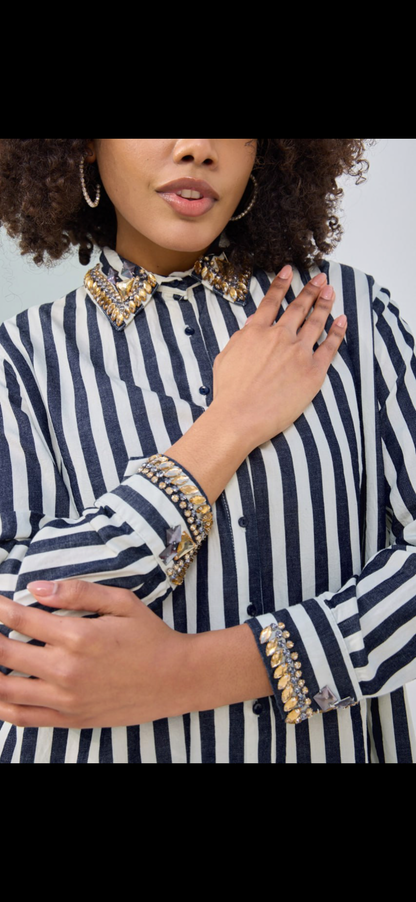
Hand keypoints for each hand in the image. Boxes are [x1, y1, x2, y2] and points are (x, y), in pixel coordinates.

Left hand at [0, 580, 188, 728]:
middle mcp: (66, 670)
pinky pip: (23, 718)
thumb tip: (36, 587)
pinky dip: (3, 707)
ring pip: (5, 691)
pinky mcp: (70, 718)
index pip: (20, 619)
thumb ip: (78, 591)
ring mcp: (66, 699)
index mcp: (78, 636)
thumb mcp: (121, 602)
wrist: (176, 679)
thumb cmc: (150, 636)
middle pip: (4, 654)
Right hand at [212, 267, 346, 453]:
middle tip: (321, 278)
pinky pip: (329, 346)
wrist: (239, 417)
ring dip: (325, 304)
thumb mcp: (226, 357)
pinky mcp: (313, 371)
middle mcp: (279, 337)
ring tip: (331, 292)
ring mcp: (298, 353)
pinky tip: (342, 320)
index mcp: (256, 332)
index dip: (281, 283)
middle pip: (299, 307)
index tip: (289, 270)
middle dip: (311, 290)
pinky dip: (337, 332)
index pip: (271, 301)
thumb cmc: (228, 393)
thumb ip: (241, 338)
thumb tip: (253, 323)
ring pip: (316, 322)